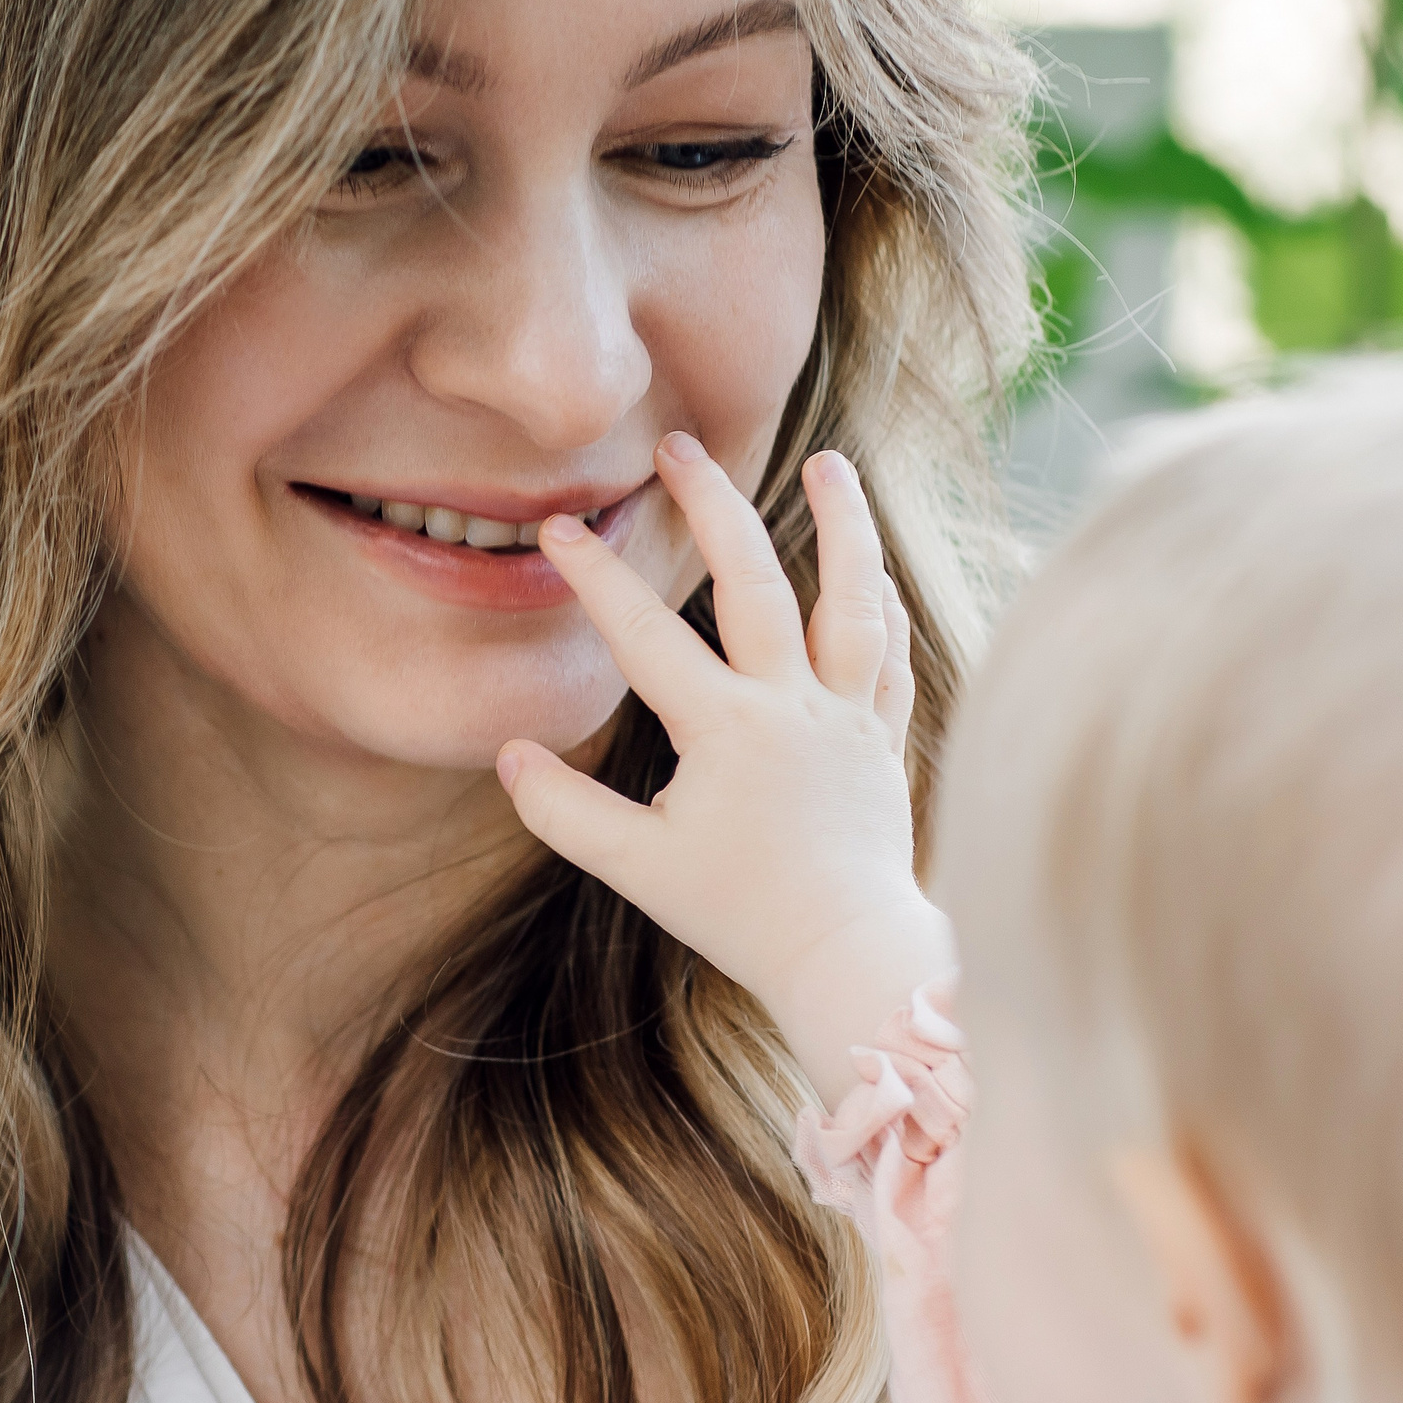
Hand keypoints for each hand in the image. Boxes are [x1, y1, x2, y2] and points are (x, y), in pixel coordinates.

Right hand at [495, 433, 951, 1097]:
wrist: (848, 954)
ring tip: (832, 462)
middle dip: (714, 507)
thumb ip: (567, 812)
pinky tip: (870, 566)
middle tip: (680, 448)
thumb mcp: (639, 869)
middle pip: (756, 582)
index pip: (646, 637)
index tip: (561, 526)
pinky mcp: (883, 736)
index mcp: (726, 731)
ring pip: (854, 599)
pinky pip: (891, 652)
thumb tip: (511, 755)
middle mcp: (793, 707)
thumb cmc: (740, 915)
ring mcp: (848, 715)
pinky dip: (881, 601)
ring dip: (843, 524)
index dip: (598, 578)